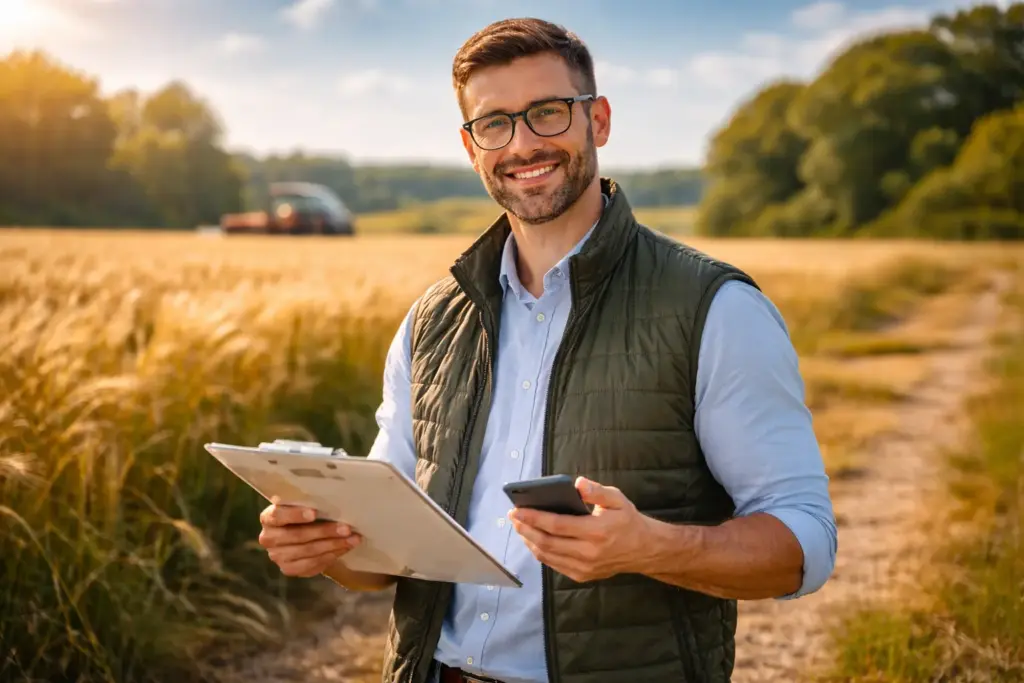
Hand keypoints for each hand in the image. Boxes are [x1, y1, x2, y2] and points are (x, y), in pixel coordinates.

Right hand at [258, 502, 361, 577]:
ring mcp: (277, 556)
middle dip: (325, 532)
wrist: (299, 535)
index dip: (295, 515)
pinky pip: (311, 565)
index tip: (314, 513)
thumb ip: (309, 503)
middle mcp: (268, 538)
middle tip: (347, 528)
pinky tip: (343, 549)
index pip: (278, 515)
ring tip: (352, 539)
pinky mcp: (288, 569)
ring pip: (307, 552)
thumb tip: (336, 499)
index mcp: (268, 518)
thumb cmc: (304, 514)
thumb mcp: (302, 505)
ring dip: (333, 545)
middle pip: (297, 536)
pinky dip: (330, 556)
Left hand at [508, 476, 653, 582]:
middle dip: (526, 529)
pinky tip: (534, 540)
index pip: (557, 525)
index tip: (517, 510)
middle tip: (513, 517)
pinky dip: (540, 552)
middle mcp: (589, 552)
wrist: (644, 550)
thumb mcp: (617, 499)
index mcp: (597, 531)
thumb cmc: (627, 520)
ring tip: (520, 527)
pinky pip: (554, 564)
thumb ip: (597, 491)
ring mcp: (585, 567)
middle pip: (547, 542)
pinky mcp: (582, 576)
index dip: (534, 518)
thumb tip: (577, 484)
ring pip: (547, 555)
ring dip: (530, 541)